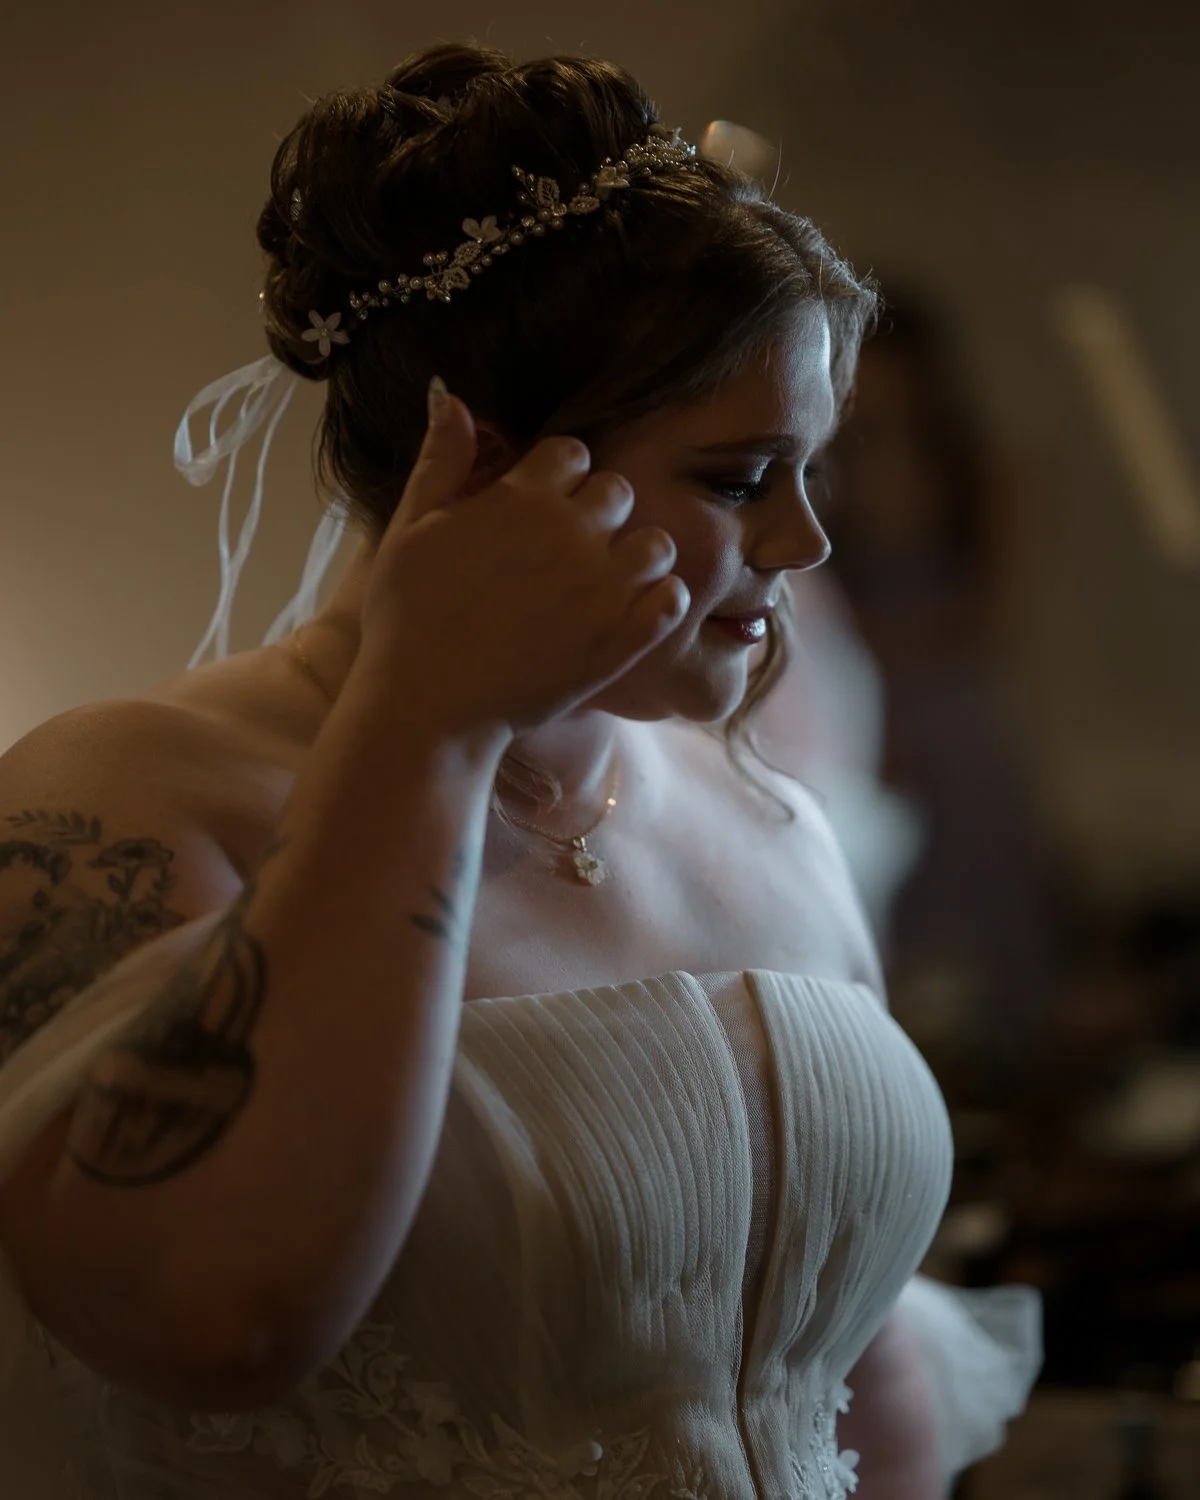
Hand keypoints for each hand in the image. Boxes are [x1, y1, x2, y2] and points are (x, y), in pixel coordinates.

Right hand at [354, 381, 689, 740]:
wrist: (429, 705)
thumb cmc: (408, 618)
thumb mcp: (410, 529)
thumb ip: (441, 463)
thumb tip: (457, 401)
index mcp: (522, 497)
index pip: (571, 451)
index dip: (559, 477)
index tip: (541, 509)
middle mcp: (572, 531)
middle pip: (618, 491)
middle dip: (600, 513)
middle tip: (571, 552)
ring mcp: (604, 586)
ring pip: (657, 543)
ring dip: (638, 557)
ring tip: (605, 585)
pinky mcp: (624, 638)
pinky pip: (673, 599)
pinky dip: (661, 602)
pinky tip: (630, 615)